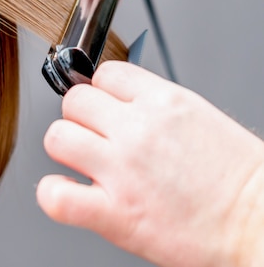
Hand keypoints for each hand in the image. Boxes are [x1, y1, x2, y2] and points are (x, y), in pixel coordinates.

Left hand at [36, 61, 263, 266]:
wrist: (261, 224)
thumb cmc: (237, 179)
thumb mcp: (198, 116)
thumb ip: (153, 105)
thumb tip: (118, 100)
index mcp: (164, 101)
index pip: (105, 73)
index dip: (100, 92)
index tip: (105, 108)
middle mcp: (138, 129)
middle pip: (74, 101)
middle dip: (80, 119)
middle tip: (95, 137)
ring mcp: (122, 170)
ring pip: (57, 137)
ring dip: (65, 150)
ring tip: (85, 164)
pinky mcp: (115, 213)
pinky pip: (55, 195)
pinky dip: (54, 195)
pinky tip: (70, 194)